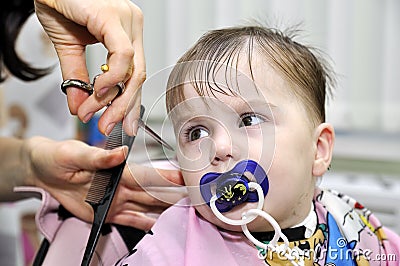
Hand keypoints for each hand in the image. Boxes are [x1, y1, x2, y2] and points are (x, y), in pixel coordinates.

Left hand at [23, 137, 184, 229]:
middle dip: (174, 195)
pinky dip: (145, 223)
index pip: (146, 174)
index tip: (185, 178)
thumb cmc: (57, 156)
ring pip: (145, 207)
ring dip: (164, 210)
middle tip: (194, 199)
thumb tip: (121, 154)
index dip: (167, 177)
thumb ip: (99, 155)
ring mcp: (116, 200)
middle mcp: (120, 184)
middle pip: (152, 192)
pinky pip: (130, 220)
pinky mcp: (107, 213)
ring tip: (183, 214)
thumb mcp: (75, 153)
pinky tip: (160, 224)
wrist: (42, 171)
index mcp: (116, 168)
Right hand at [34, 0, 145, 135]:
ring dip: (114, 99)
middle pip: (137, 77)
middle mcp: (132, 26)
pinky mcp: (113, 17)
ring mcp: (126, 20)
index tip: (119, 124)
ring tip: (95, 114)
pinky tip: (99, 91)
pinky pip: (123, 55)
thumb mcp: (69, 48)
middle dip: (123, 108)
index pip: (134, 76)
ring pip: (133, 70)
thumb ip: (77, 78)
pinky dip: (112, 77)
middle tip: (108, 127)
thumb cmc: (58, 3)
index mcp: (126, 33)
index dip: (128, 103)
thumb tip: (78, 107)